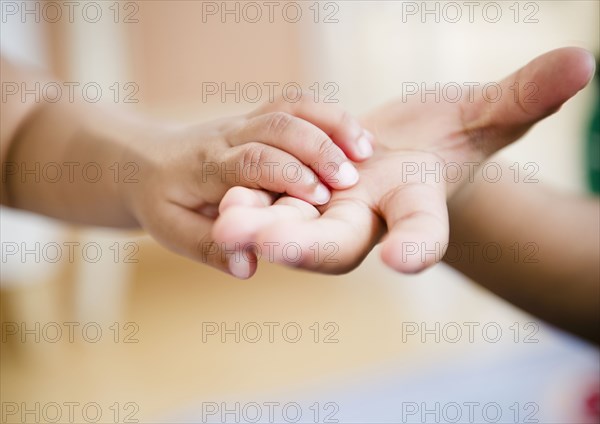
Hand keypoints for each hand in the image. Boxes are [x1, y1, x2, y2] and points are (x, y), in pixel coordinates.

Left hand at [123, 96, 372, 276]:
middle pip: (277, 126)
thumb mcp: (172, 231)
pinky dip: (329, 115)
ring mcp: (245, 121)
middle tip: (351, 180)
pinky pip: (297, 102)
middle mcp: (228, 138)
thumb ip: (209, 249)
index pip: (251, 161)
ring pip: (291, 107)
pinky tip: (356, 139)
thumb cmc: (163, 200)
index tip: (320, 197)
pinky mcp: (259, 115)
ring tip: (365, 151)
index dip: (288, 175)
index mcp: (207, 168)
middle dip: (318, 149)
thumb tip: (247, 266)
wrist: (148, 158)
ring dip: (331, 125)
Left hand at [213, 48, 595, 275]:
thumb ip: (524, 96)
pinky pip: (270, 204)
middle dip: (312, 246)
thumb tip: (583, 59)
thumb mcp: (483, 115)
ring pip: (294, 229)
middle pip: (342, 242)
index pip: (424, 229)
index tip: (409, 258)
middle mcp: (369, 218)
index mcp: (417, 204)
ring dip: (262, 227)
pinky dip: (249, 202)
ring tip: (230, 222)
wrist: (396, 154)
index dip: (419, 243)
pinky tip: (222, 198)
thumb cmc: (444, 138)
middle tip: (276, 247)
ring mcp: (327, 211)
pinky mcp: (296, 194)